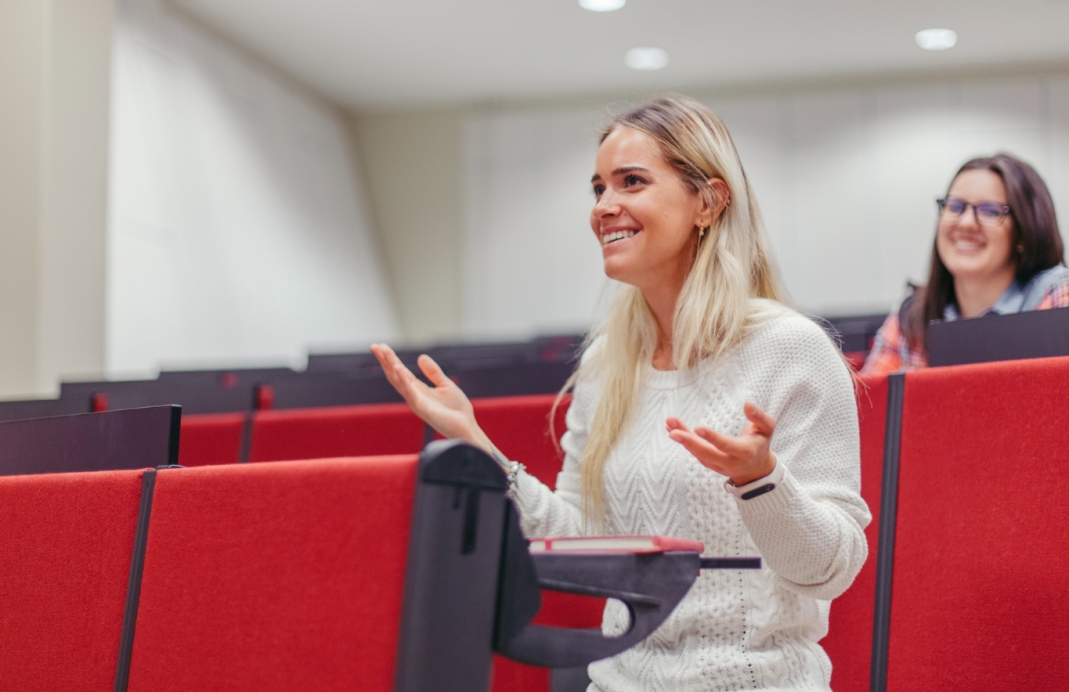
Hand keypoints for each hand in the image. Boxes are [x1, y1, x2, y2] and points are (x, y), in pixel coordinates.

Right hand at [369, 344, 493, 452]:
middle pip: (395, 375)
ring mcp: (416, 403)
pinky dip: (403, 381)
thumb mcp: (445, 384)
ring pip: (399, 382)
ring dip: (390, 366)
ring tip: (383, 352)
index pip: (400, 372)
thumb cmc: (456, 410)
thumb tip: (420, 357)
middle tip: (374, 346)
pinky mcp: (423, 409)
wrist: (467, 427)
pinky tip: (398, 368)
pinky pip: (410, 393)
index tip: (381, 346)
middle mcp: (414, 396)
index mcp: (418, 389)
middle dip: (385, 361)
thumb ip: (433, 372)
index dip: (390, 359)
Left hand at [666, 402, 776, 485]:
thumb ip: (760, 416)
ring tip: (669, 423)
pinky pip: (694, 451)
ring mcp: (717, 465)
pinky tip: (671, 428)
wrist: (755, 469)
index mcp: (745, 452)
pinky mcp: (708, 463)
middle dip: (689, 443)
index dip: (713, 438)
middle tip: (673, 432)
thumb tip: (747, 403)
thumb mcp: (767, 428)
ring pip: (697, 453)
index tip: (698, 428)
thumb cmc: (760, 442)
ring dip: (682, 439)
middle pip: (707, 454)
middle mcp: (729, 461)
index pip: (726, 446)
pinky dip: (683, 440)